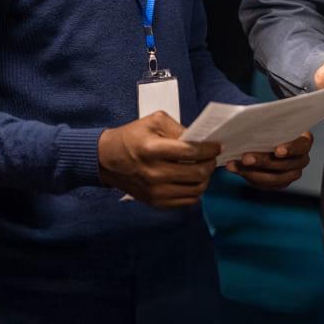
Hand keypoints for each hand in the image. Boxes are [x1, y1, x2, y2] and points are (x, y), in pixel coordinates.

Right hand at [98, 111, 221, 207]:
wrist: (106, 160)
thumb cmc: (131, 137)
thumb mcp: (153, 122)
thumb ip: (178, 128)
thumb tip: (200, 140)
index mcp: (153, 150)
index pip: (192, 151)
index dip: (210, 149)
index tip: (217, 146)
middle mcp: (154, 173)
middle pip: (198, 173)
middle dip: (211, 163)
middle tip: (211, 157)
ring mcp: (155, 191)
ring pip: (196, 190)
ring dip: (206, 178)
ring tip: (203, 168)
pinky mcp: (155, 202)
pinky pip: (186, 201)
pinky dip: (196, 191)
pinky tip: (193, 181)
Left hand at [226, 130, 314, 189]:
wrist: (270, 141)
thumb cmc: (273, 129)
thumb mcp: (273, 124)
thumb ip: (267, 125)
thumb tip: (249, 124)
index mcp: (304, 142)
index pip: (302, 146)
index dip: (290, 149)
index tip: (277, 151)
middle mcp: (301, 160)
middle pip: (285, 165)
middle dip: (263, 162)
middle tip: (246, 158)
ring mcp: (292, 174)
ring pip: (274, 178)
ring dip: (253, 172)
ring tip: (235, 164)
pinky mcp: (280, 183)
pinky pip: (265, 184)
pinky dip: (248, 176)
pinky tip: (235, 168)